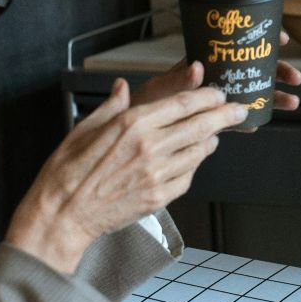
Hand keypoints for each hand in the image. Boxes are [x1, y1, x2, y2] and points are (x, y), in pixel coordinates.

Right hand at [6, 78, 247, 272]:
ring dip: (211, 140)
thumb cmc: (67, 171)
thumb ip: (111, 106)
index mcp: (131, 124)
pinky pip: (188, 177)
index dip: (206, 96)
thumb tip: (122, 87)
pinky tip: (194, 159)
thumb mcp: (84, 129)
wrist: (62, 214)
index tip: (218, 93)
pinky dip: (194, 165)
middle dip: (224, 115)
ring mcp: (157, 174)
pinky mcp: (159, 197)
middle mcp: (149, 146)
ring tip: (216, 134)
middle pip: (200, 125)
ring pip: (198, 152)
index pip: (182, 104)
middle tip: (238, 110)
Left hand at [135, 32, 300, 133]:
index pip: (235, 45)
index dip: (259, 40)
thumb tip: (197, 67)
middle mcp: (213, 79)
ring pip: (252, 92)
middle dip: (277, 70)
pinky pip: (240, 117)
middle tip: (294, 77)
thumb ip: (178, 80)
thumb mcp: (159, 90)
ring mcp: (216, 99)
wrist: (133, 135)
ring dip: (274, 95)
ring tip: (292, 100)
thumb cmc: (142, 105)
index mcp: (202, 63)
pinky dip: (254, 117)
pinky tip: (263, 122)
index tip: (280, 39)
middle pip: (252, 69)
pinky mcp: (215, 121)